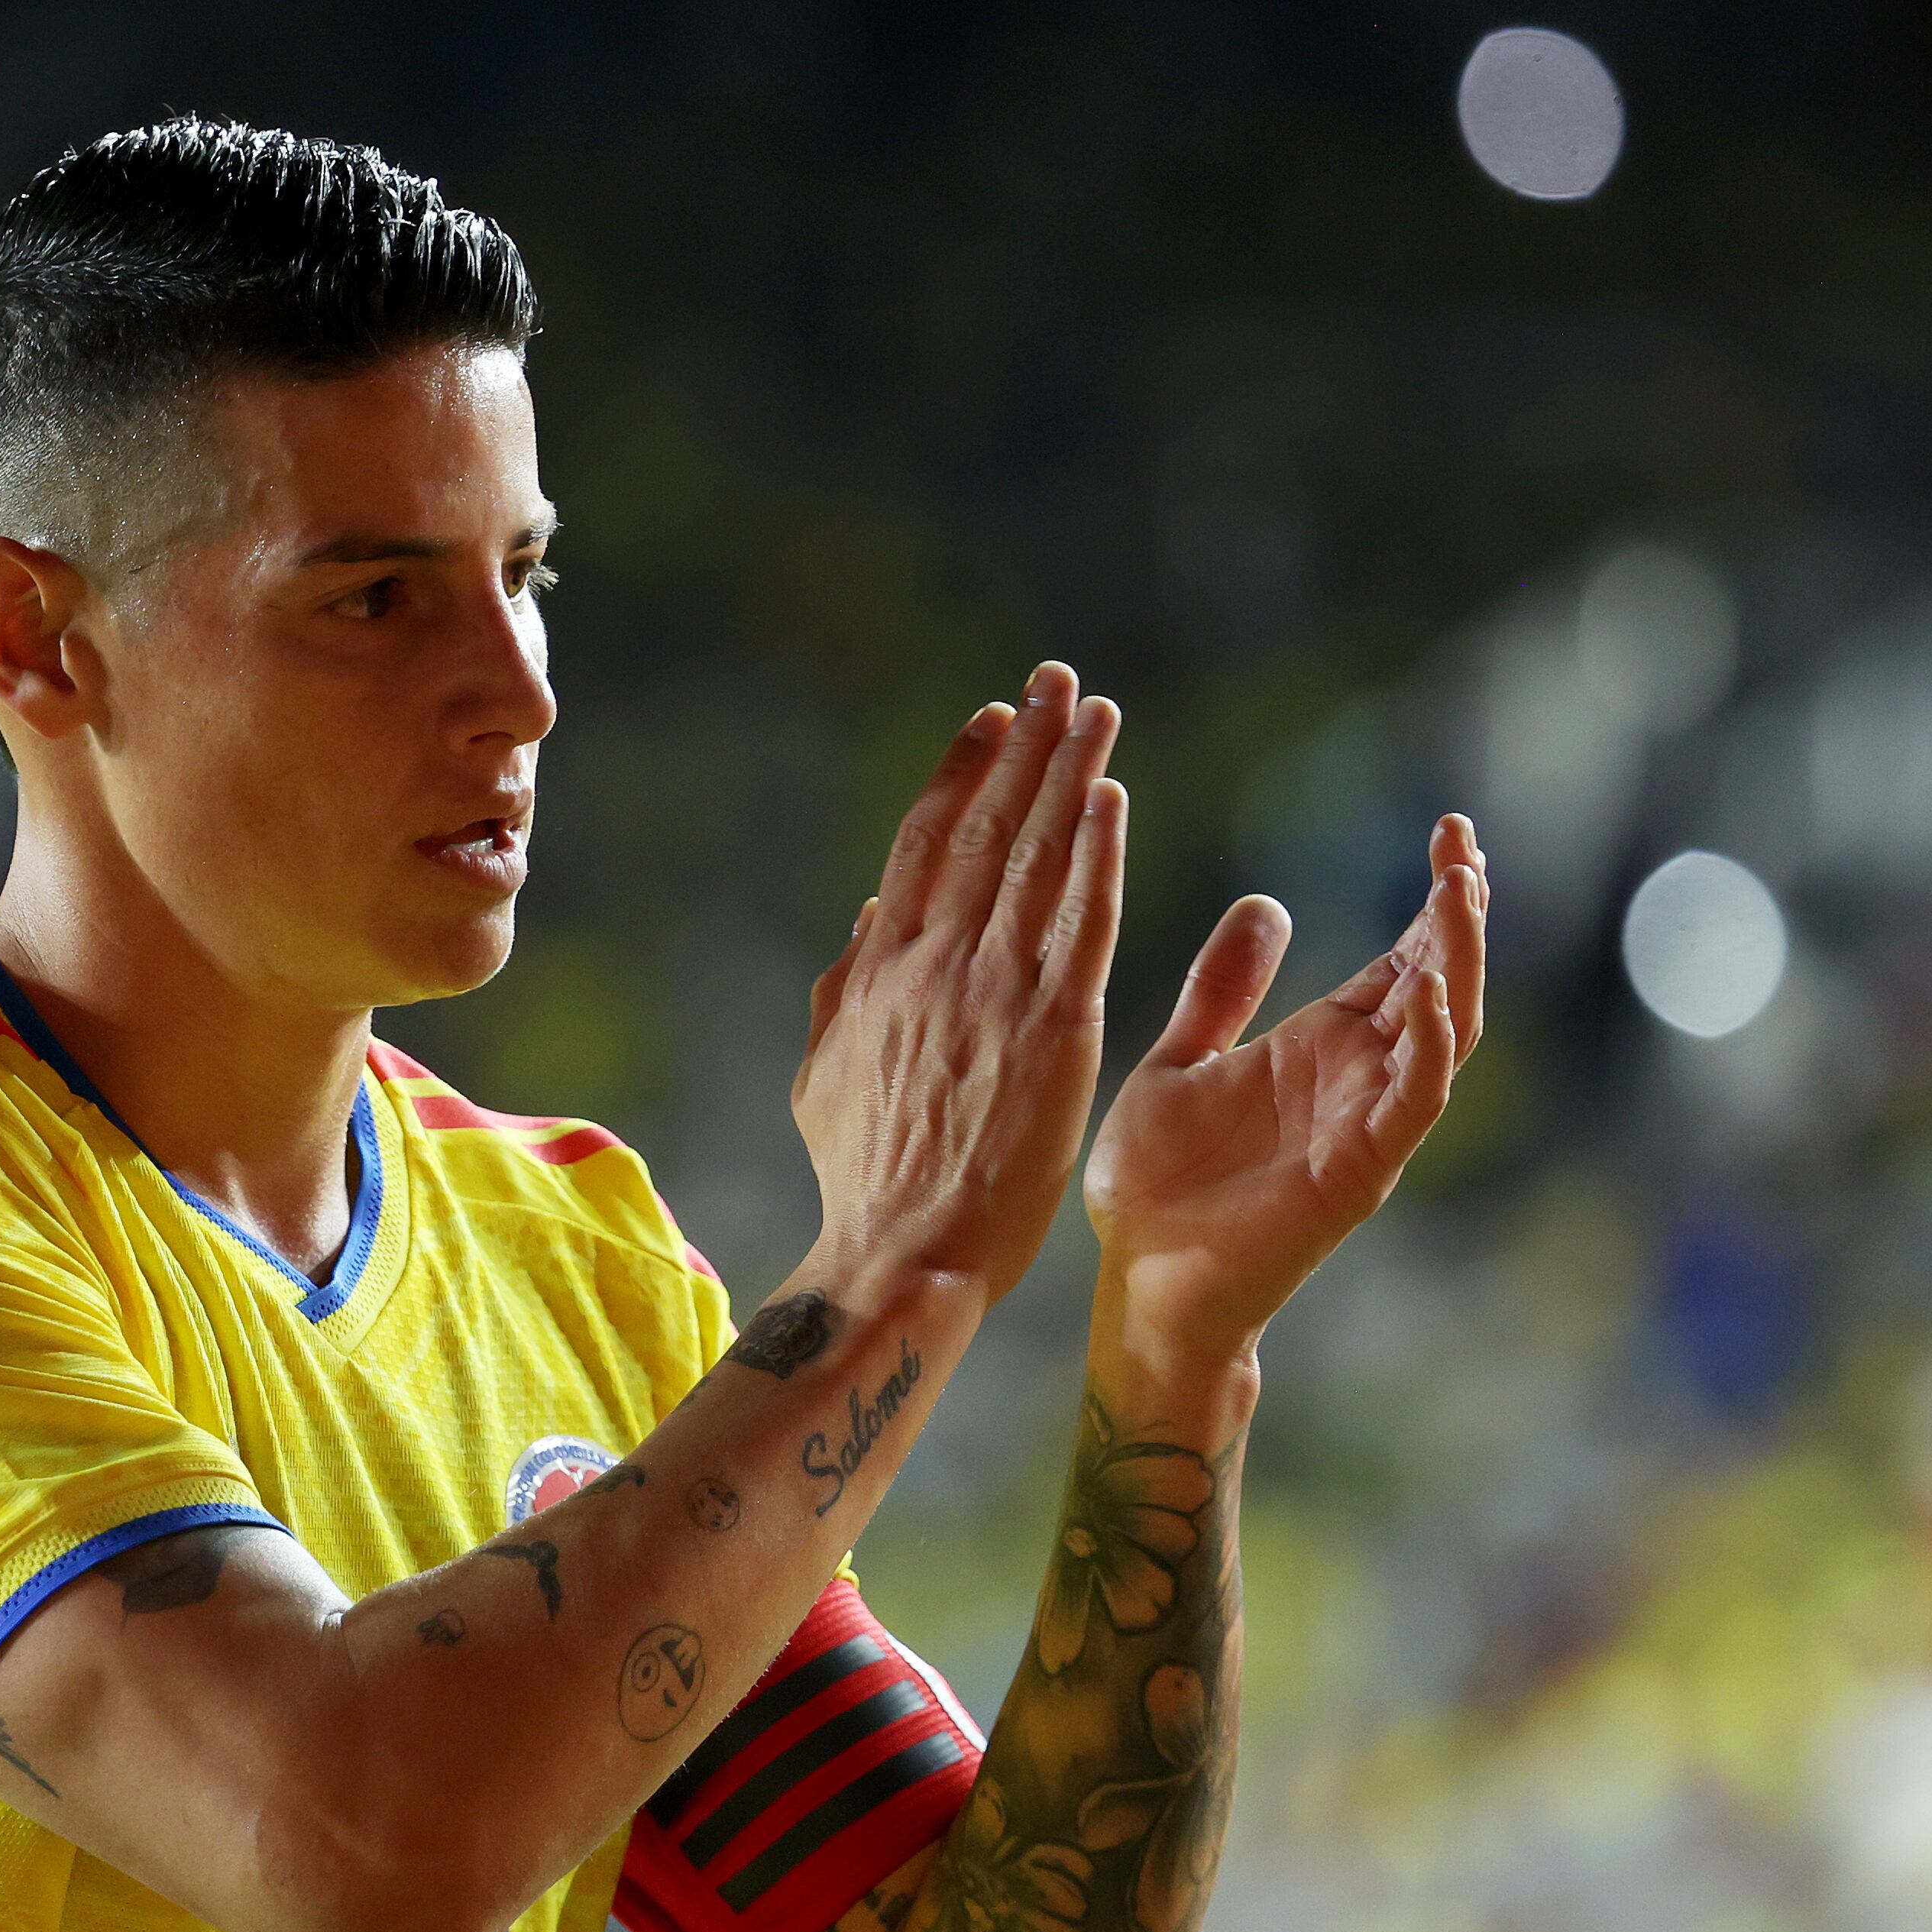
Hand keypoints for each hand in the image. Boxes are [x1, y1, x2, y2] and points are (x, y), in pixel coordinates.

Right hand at [793, 663, 1127, 1305]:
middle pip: (986, 829)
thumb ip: (844, 991)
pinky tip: (1110, 795)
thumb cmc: (863, 1179)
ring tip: (1093, 710)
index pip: (925, 845)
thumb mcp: (821, 1077)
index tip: (990, 720)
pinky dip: (1096, 853)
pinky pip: (1081, 920)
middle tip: (1054, 682)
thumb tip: (867, 918)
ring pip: (1037, 858)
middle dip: (1022, 748)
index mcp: (882, 971)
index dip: (961, 774)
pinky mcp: (1054, 1029)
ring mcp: (994, 991)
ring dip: (1067, 774)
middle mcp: (936, 964)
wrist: (901, 1250)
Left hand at [1084, 814, 1489, 1359]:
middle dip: (1458, 913)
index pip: (1400, 960)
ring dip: (1457, 962)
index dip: (1431, 901)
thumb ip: (1221, 992)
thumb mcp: (1180, 1062)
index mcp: (1318, 1048)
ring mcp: (1366, 1124)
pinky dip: (1426, 1045)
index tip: (1449, 830)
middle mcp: (1357, 1080)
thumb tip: (1264, 904)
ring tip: (1460, 889)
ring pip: (1444, 1030)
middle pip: (1437, 981)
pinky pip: (1412, 1100)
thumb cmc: (1157, 1187)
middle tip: (1463, 841)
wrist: (1139, 1282)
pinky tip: (1422, 992)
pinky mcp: (1359, 1170)